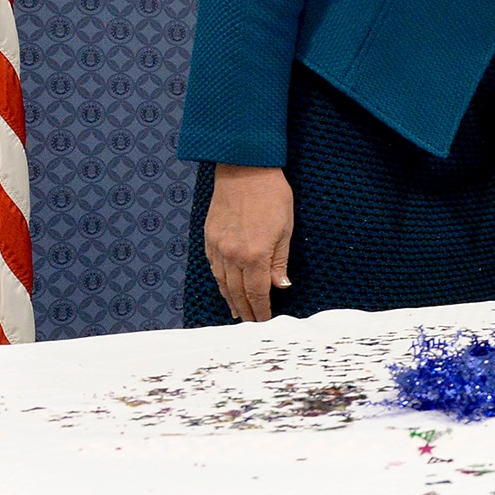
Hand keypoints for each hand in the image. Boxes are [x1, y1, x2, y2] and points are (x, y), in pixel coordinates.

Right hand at [204, 164, 293, 321]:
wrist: (245, 169)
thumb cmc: (272, 196)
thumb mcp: (285, 229)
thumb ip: (279, 261)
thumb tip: (279, 287)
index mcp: (254, 255)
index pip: (257, 293)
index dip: (261, 310)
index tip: (265, 322)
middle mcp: (232, 255)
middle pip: (237, 292)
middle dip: (246, 310)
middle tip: (252, 325)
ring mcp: (217, 246)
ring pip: (222, 282)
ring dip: (230, 299)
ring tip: (238, 313)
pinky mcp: (209, 237)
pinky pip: (213, 267)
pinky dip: (219, 281)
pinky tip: (225, 287)